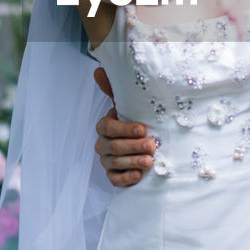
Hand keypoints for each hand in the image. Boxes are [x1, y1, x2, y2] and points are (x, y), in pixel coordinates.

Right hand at [93, 68, 155, 186]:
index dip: (125, 129)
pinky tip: (139, 176)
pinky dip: (126, 178)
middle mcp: (103, 144)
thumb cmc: (136, 121)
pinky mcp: (113, 176)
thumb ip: (115, 89)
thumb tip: (98, 70)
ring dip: (133, 162)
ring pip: (115, 163)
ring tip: (150, 161)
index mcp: (105, 126)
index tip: (144, 129)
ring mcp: (107, 161)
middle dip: (133, 146)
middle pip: (113, 147)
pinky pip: (115, 180)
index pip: (109, 128)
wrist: (144, 144)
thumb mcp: (129, 105)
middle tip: (152, 146)